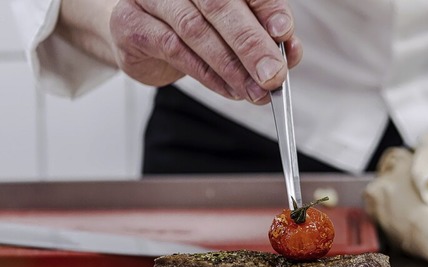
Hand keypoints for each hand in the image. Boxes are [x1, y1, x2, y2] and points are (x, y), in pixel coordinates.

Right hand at [109, 0, 301, 103]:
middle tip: (272, 75)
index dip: (267, 7)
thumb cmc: (191, 26)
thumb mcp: (234, 29)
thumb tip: (290, 52)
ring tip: (253, 91)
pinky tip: (228, 89)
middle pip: (220, 5)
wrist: (139, 32)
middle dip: (251, 44)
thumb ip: (264, 38)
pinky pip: (174, 49)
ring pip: (196, 30)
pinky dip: (206, 74)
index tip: (284, 33)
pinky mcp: (131, 23)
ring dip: (230, 67)